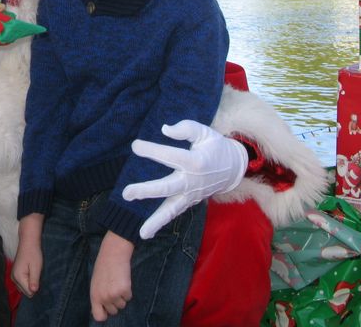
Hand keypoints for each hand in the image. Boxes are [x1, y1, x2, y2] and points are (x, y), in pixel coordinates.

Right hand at [11, 214, 43, 296]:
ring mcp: (13, 277)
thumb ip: (34, 281)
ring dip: (30, 282)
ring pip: (24, 288)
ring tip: (32, 271)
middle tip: (35, 272)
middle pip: (26, 292)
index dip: (36, 286)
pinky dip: (28, 279)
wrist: (28, 242)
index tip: (37, 275)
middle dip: (33, 285)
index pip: (29, 292)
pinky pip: (23, 283)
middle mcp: (13, 279)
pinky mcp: (15, 274)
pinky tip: (30, 271)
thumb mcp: (36, 268)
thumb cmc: (33, 254)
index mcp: (18, 277)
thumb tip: (33, 292)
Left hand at [90, 232, 133, 321]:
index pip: (99, 317)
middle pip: (113, 311)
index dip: (105, 314)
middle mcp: (103, 298)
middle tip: (113, 288)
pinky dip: (128, 291)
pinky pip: (129, 297)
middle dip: (115, 302)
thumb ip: (97, 297)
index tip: (107, 309)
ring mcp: (114, 295)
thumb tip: (99, 312)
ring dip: (122, 296)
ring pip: (122, 305)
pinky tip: (123, 280)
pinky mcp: (124, 290)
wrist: (113, 254)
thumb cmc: (103, 267)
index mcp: (94, 296)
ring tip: (117, 282)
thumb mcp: (95, 283)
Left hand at [123, 120, 247, 239]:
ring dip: (156, 220)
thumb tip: (165, 130)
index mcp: (196, 161)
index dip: (152, 151)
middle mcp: (192, 180)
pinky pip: (174, 213)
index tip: (135, 146)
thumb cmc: (215, 146)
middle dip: (146, 191)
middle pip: (167, 187)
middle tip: (126, 193)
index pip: (170, 156)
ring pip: (172, 209)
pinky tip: (146, 233)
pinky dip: (161, 223)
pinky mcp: (190, 201)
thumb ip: (185, 128)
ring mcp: (192, 194)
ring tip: (141, 232)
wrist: (234, 168)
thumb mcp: (204, 132)